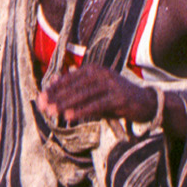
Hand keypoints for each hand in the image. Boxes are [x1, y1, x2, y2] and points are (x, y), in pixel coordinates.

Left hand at [36, 64, 151, 126]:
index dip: (54, 89)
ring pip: (83, 95)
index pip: (69, 79)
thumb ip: (76, 87)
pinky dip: (81, 111)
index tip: (40, 98)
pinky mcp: (118, 98)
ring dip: (65, 104)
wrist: (146, 103)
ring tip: (51, 111)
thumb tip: (53, 81)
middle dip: (56, 97)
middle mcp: (102, 74)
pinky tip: (69, 116)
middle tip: (41, 105)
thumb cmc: (116, 98)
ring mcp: (111, 84)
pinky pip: (95, 105)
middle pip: (74, 86)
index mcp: (94, 70)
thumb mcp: (95, 91)